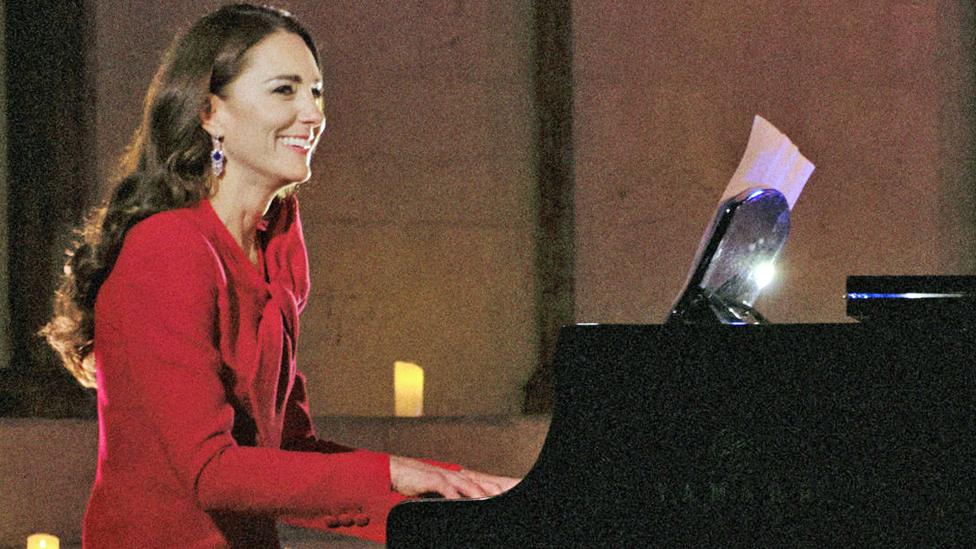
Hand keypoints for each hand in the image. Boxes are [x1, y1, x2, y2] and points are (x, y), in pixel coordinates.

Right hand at [390, 455, 520, 498]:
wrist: (397, 472)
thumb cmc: (417, 484)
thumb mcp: (438, 494)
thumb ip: (450, 499)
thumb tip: (459, 507)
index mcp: (457, 479)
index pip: (481, 484)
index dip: (495, 488)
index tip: (507, 495)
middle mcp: (454, 476)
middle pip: (479, 482)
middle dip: (494, 489)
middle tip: (506, 497)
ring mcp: (444, 476)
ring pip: (466, 484)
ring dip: (478, 492)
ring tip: (487, 501)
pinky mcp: (432, 479)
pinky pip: (446, 487)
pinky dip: (454, 494)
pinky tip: (459, 501)